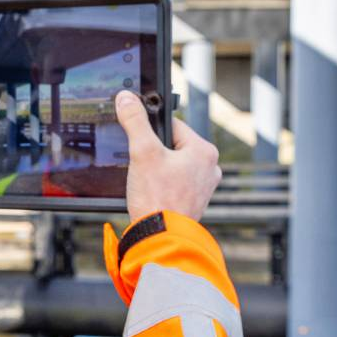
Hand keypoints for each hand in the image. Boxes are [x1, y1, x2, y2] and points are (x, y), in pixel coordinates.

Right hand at [117, 90, 219, 223]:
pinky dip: (162, 186)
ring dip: (157, 171)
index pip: (171, 125)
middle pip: (171, 146)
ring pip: (172, 166)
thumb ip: (134, 121)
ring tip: (148, 184)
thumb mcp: (142, 152)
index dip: (150, 132)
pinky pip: (174, 184)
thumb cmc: (157, 198)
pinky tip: (153, 195)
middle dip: (153, 154)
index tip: (139, 143)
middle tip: (142, 168)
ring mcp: (203, 186)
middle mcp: (209, 167)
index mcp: (204, 150)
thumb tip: (126, 99)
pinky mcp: (194, 202)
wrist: (160, 237)